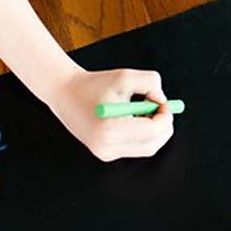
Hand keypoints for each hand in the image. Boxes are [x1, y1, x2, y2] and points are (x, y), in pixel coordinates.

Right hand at [46, 65, 174, 161]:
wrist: (65, 93)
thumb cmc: (95, 84)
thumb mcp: (125, 76)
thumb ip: (151, 84)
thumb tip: (162, 102)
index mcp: (110, 130)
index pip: (152, 131)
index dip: (164, 117)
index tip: (164, 103)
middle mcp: (107, 147)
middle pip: (153, 144)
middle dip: (163, 126)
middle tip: (162, 108)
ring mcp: (106, 154)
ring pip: (147, 148)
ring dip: (154, 130)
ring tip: (143, 109)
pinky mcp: (106, 154)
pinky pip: (135, 147)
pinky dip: (143, 134)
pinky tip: (132, 118)